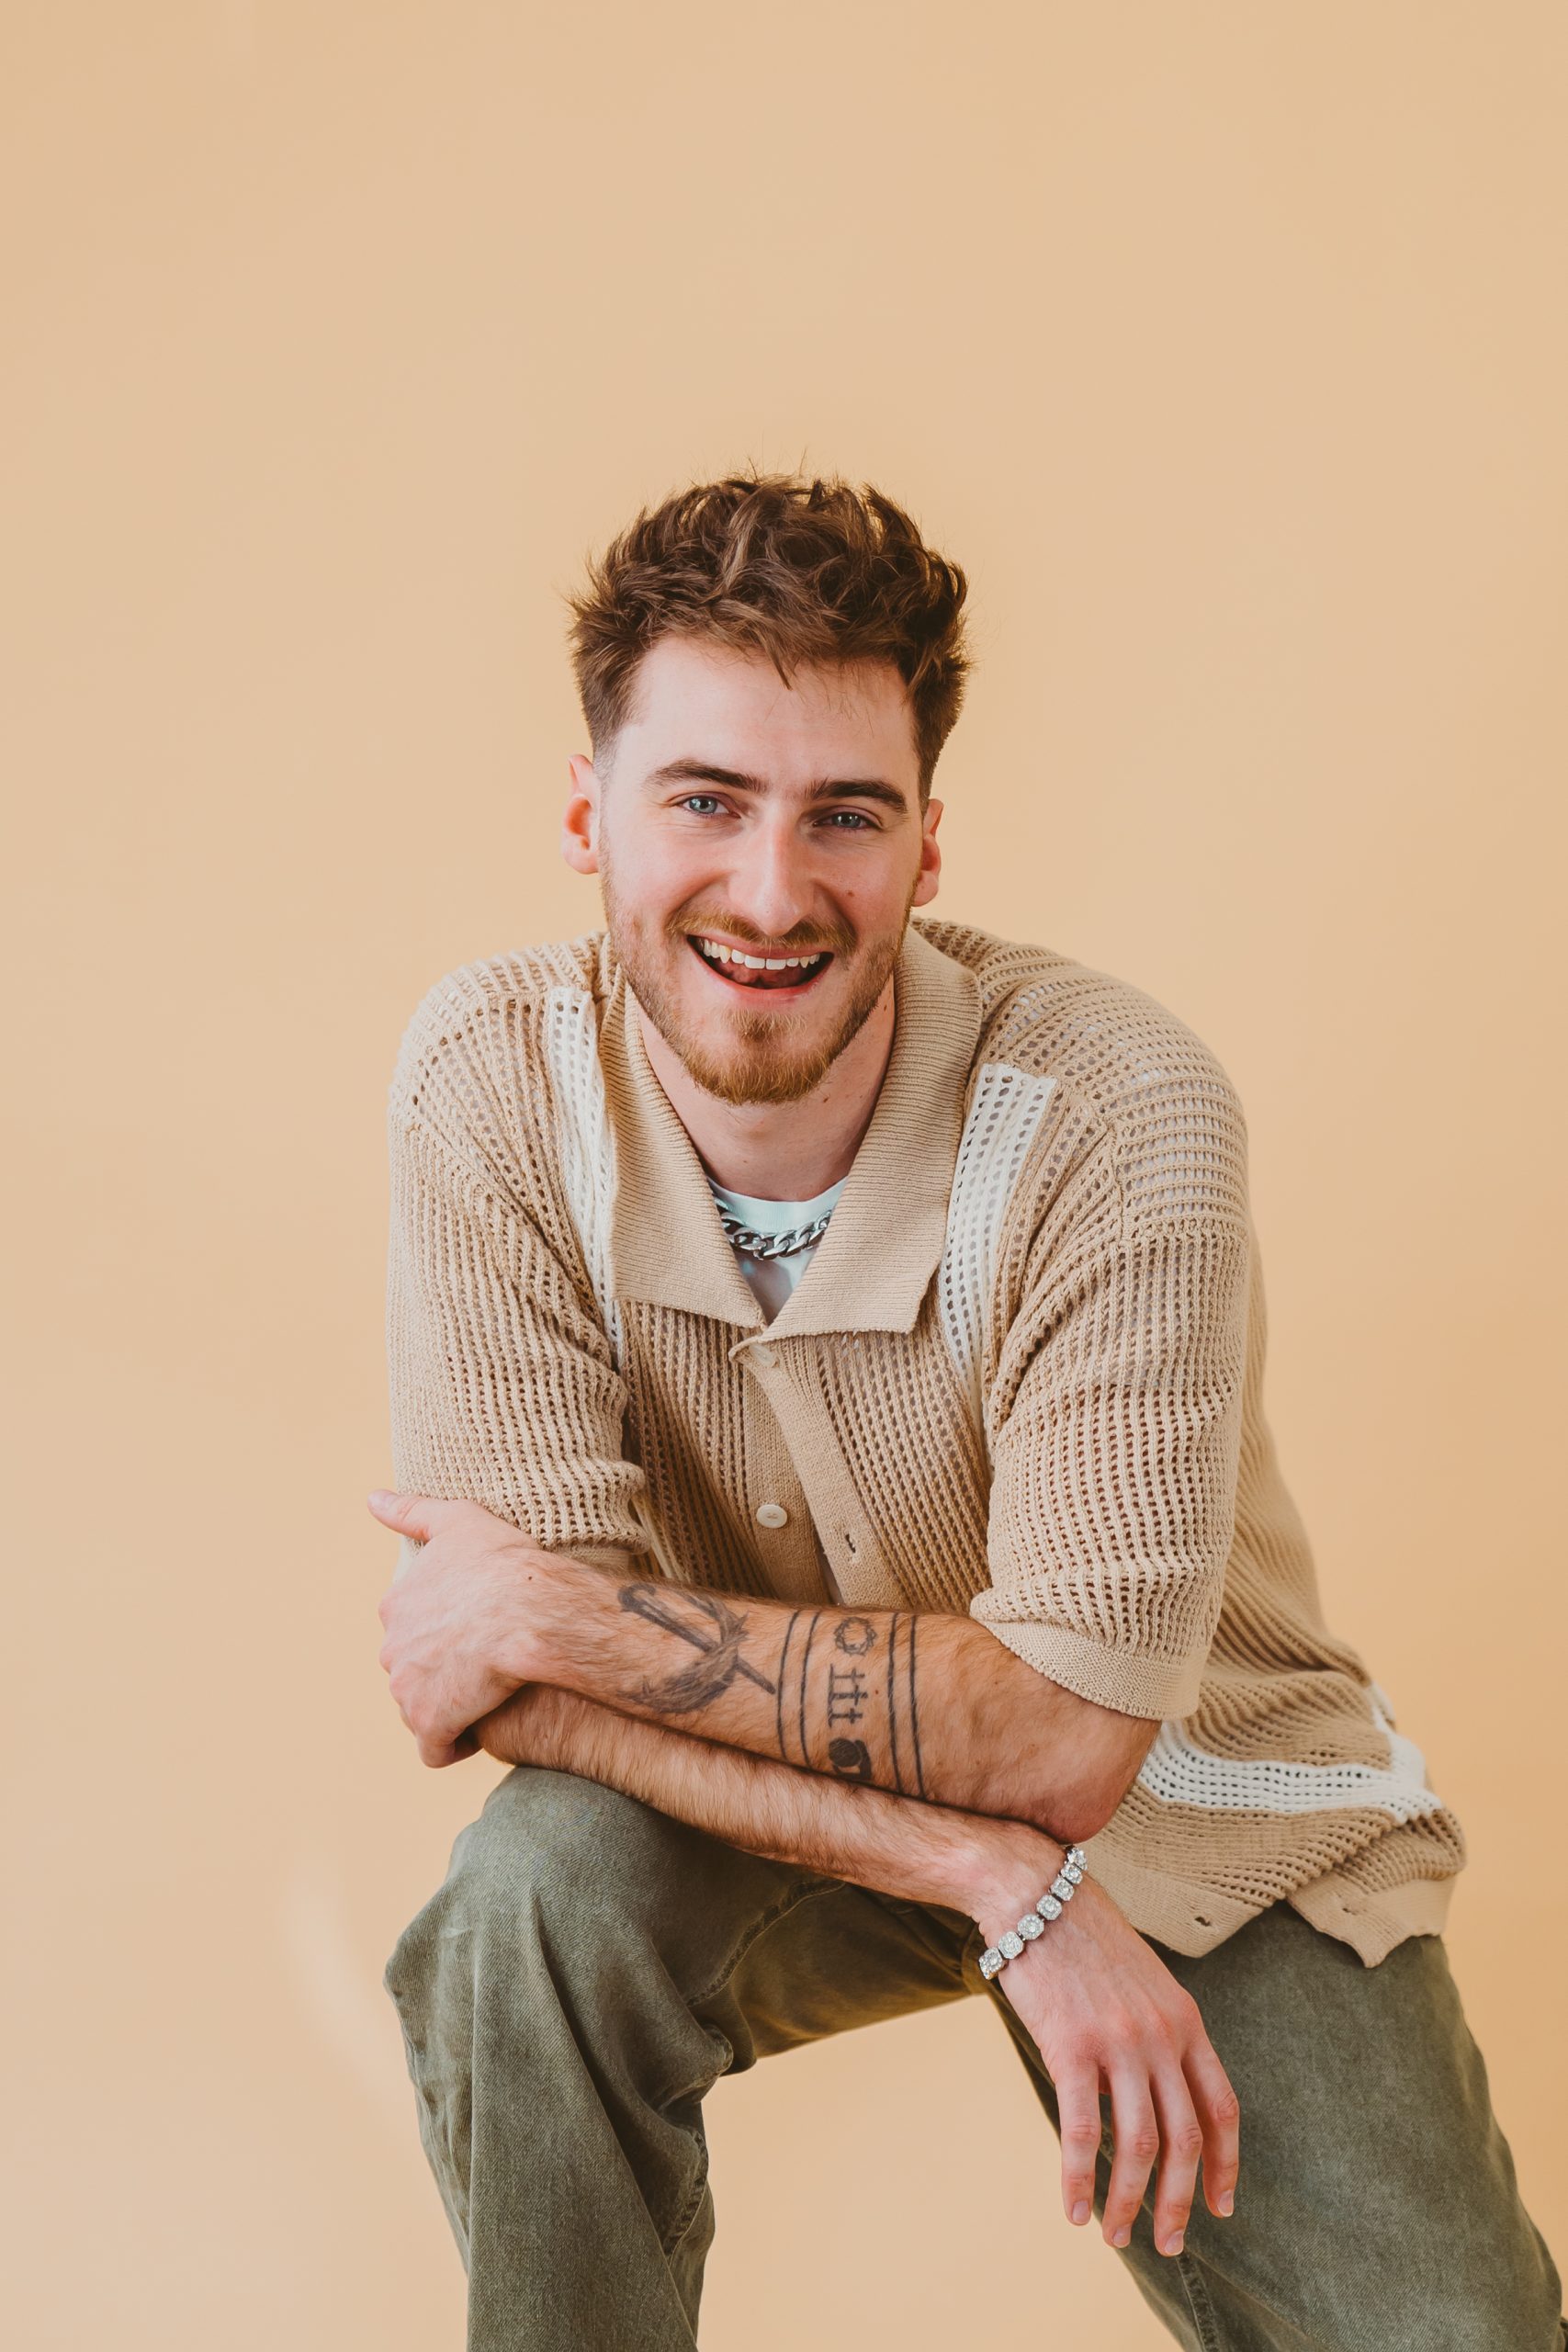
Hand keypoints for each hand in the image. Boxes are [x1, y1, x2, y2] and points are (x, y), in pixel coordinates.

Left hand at [368, 1489, 560, 1766]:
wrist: (531, 1612)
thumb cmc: (503, 1563)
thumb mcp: (458, 1520)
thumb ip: (411, 1511)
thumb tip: (371, 1498)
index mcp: (395, 1605)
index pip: (410, 1627)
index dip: (442, 1631)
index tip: (471, 1632)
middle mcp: (392, 1649)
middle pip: (412, 1669)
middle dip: (440, 1671)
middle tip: (483, 1665)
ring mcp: (408, 1690)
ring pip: (421, 1707)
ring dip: (448, 1706)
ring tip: (486, 1698)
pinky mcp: (432, 1723)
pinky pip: (435, 1748)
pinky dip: (452, 1745)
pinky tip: (477, 1734)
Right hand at [976, 1869, 1239, 2258]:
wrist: (1034, 1894)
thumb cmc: (1083, 1937)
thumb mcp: (1144, 1982)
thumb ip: (1158, 2034)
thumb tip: (1154, 2095)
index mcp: (1186, 2021)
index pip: (1222, 2109)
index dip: (1225, 2166)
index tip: (1220, 2208)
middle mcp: (1162, 2035)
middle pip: (1186, 2140)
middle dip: (1180, 2204)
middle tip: (1168, 2245)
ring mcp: (1120, 2042)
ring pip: (1140, 2146)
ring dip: (1130, 2203)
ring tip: (1115, 2235)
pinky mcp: (1071, 2047)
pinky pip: (1083, 2131)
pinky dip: (1080, 2179)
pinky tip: (1072, 2208)